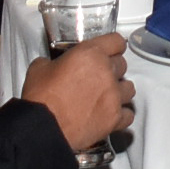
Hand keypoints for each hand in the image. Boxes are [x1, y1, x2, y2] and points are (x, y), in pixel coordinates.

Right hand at [22, 31, 135, 151]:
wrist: (44, 127)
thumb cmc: (41, 98)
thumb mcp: (40, 67)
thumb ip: (53, 61)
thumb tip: (55, 65)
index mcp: (91, 54)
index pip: (116, 41)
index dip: (113, 45)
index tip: (110, 50)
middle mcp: (107, 72)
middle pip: (122, 64)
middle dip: (112, 68)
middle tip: (99, 75)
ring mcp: (114, 96)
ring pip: (129, 88)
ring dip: (119, 90)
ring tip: (107, 95)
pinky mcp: (115, 118)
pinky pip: (128, 114)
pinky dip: (121, 114)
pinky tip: (111, 114)